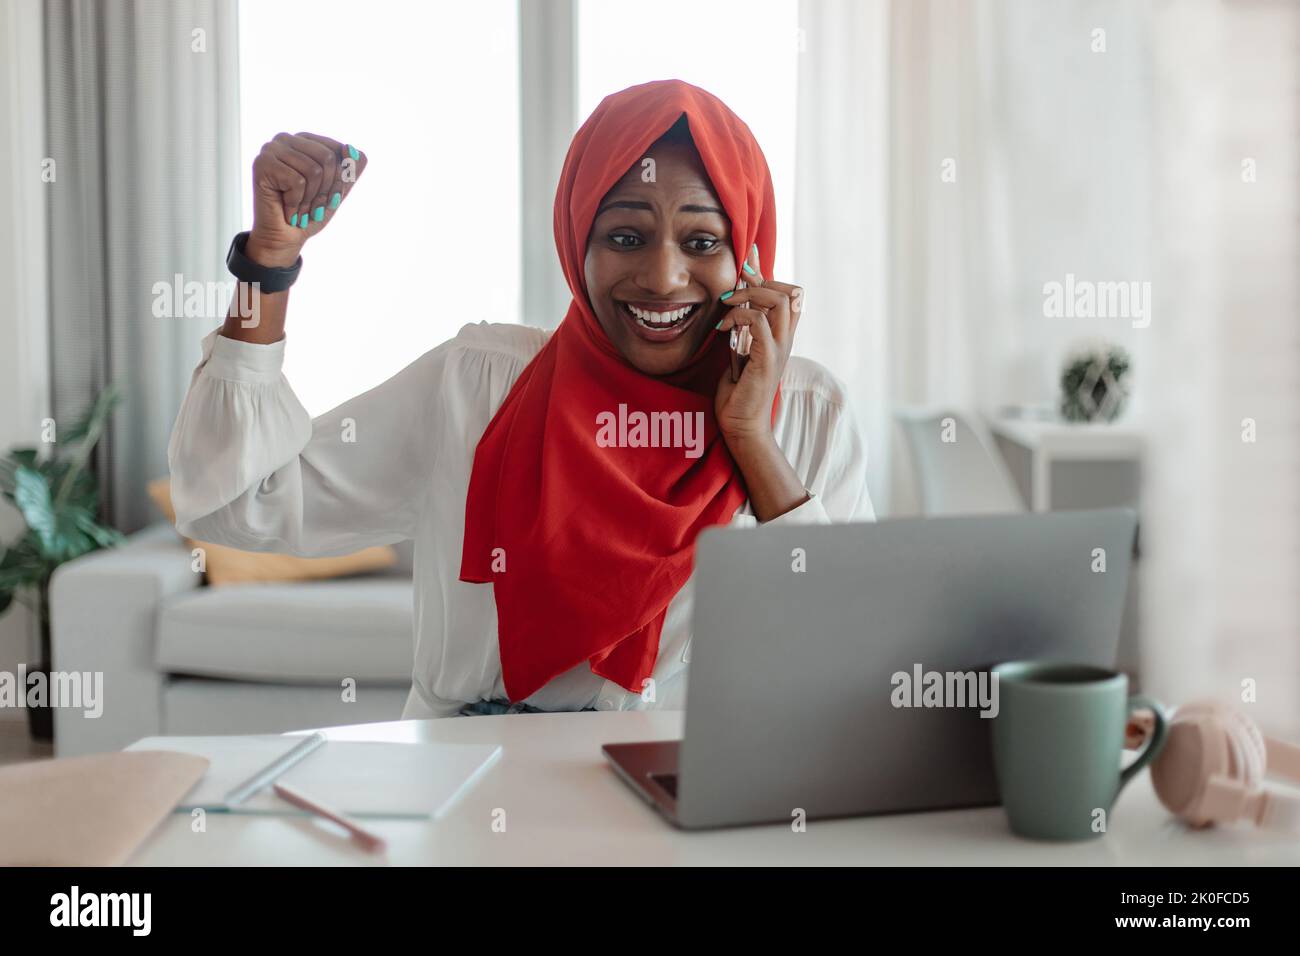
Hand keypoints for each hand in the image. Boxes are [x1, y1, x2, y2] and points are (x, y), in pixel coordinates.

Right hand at [246, 133, 367, 266]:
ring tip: (300, 208)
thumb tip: (353, 148)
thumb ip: (350, 169)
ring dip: (311, 199)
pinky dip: (296, 202)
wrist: (286, 237)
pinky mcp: (261, 164)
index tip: (327, 195)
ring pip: (313, 170)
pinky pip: (297, 182)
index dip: (338, 179)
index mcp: (304, 140)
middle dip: (326, 190)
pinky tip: (286, 208)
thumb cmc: (310, 212)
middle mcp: (286, 139)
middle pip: (327, 158)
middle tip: (312, 206)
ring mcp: (271, 149)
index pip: (338, 150)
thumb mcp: (338, 190)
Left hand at [713, 243, 804, 443]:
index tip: (746, 262)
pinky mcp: (767, 359)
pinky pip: (760, 323)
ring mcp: (779, 349)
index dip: (768, 273)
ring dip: (750, 295)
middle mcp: (786, 340)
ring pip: (780, 301)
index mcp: (782, 336)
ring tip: (726, 304)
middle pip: (791, 292)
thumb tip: (732, 305)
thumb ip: (741, 329)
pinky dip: (740, 316)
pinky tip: (723, 328)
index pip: (789, 294)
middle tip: (732, 288)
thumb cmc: (738, 392)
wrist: (742, 424)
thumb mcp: (739, 351)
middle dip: (760, 280)